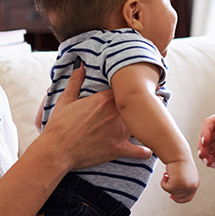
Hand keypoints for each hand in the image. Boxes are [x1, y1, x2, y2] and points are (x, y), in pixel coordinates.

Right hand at [36, 65, 151, 169]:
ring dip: (147, 123)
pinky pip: (139, 151)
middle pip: (139, 104)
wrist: (56, 150)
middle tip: (157, 101)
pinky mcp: (118, 149)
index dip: (132, 89)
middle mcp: (116, 114)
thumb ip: (75, 81)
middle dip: (148, 103)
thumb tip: (79, 64)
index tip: (140, 88)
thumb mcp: (66, 99)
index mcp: (105, 99)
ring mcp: (119, 132)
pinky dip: (144, 151)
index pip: (126, 89)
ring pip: (142, 125)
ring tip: (153, 121)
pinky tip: (148, 149)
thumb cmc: (59, 125)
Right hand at [161, 159, 198, 202]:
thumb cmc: (180, 161)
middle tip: (169, 178)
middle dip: (172, 189)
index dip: (179, 199)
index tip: (172, 196)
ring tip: (170, 173)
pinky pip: (165, 187)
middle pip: (178, 197)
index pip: (188, 198)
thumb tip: (175, 194)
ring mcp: (185, 186)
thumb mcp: (186, 175)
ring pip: (170, 191)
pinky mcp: (176, 184)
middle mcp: (192, 187)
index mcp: (195, 184)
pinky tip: (166, 173)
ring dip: (167, 182)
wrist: (177, 153)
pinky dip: (163, 180)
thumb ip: (184, 185)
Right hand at [197, 111, 214, 168]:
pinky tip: (214, 165)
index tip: (205, 141)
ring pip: (206, 146)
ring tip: (209, 163)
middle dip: (202, 145)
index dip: (205, 131)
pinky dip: (210, 160)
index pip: (210, 122)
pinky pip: (212, 155)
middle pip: (205, 135)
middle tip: (203, 156)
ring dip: (204, 154)